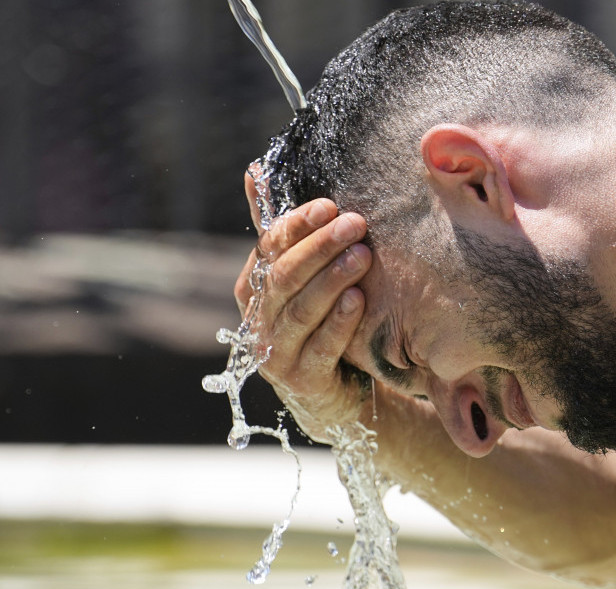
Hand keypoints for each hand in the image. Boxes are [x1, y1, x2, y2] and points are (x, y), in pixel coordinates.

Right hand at [235, 170, 371, 438]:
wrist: (333, 393)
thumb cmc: (318, 323)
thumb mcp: (301, 277)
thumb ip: (281, 231)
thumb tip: (254, 169)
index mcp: (253, 289)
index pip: (269, 249)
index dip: (296, 226)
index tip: (328, 205)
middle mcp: (258, 321)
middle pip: (285, 277)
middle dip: (320, 248)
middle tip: (355, 223)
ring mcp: (277, 355)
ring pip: (302, 310)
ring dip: (332, 280)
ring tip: (362, 256)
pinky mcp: (303, 383)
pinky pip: (321, 349)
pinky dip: (339, 322)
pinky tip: (358, 300)